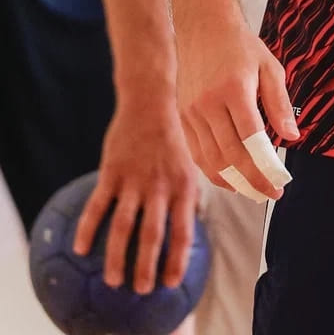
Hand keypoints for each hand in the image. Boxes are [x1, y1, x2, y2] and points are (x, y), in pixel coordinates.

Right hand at [73, 92, 197, 291]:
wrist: (150, 101)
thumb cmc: (173, 134)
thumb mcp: (191, 161)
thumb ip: (191, 191)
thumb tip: (196, 218)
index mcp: (183, 186)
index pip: (183, 231)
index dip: (177, 260)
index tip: (170, 283)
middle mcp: (160, 187)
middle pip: (152, 236)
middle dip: (146, 267)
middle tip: (140, 290)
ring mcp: (135, 180)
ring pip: (123, 227)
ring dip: (116, 257)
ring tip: (112, 281)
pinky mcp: (112, 172)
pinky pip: (97, 205)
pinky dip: (87, 229)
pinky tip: (79, 249)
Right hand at [176, 22, 298, 202]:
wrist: (202, 26)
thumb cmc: (241, 46)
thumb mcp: (269, 67)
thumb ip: (280, 104)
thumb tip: (292, 138)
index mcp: (234, 90)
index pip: (251, 141)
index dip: (265, 168)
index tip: (279, 185)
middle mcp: (208, 103)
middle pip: (230, 157)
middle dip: (251, 182)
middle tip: (269, 194)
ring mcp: (191, 112)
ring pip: (210, 161)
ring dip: (232, 182)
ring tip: (252, 191)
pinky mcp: (181, 117)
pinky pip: (196, 153)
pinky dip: (212, 171)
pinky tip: (229, 178)